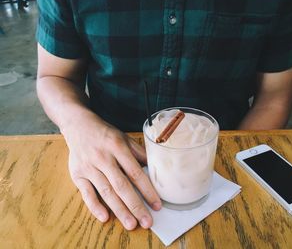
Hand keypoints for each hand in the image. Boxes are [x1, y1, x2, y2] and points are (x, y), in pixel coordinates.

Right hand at [63, 115, 160, 229]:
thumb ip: (139, 153)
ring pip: (106, 192)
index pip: (135, 173)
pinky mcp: (77, 174)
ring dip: (119, 210)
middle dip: (135, 205)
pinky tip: (105, 217)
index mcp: (118, 147)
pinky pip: (86, 193)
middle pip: (121, 186)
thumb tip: (155, 170)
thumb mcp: (125, 138)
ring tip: (131, 224)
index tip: (157, 204)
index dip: (147, 190)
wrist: (78, 125)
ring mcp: (89, 167)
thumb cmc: (106, 134)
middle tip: (146, 222)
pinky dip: (95, 206)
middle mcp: (103, 158)